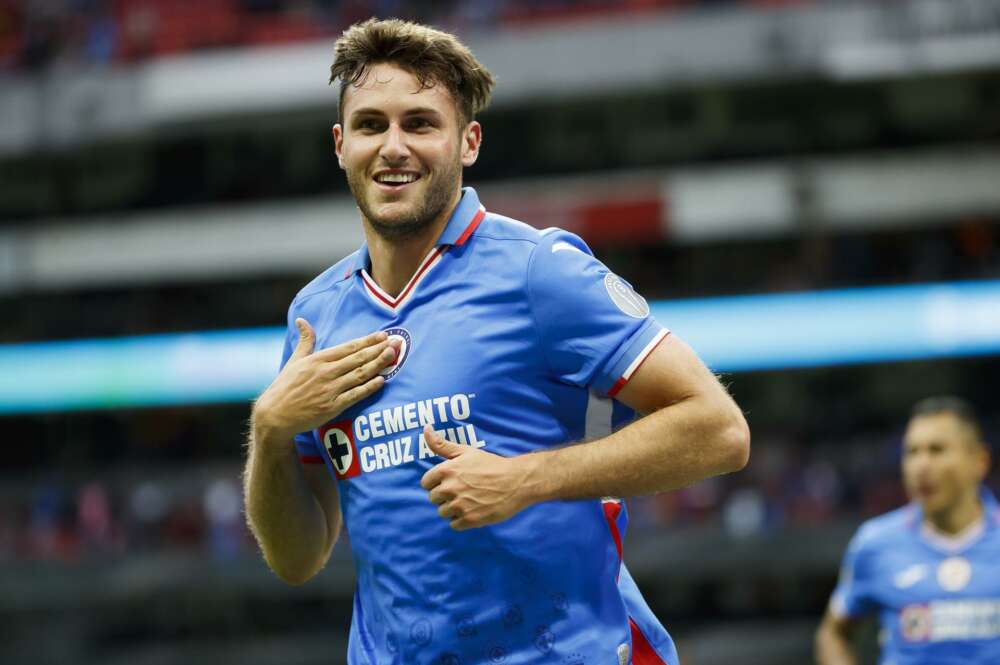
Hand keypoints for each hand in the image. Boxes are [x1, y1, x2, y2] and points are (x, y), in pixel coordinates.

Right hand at [253, 319, 399, 441]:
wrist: (275, 415)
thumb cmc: (285, 387)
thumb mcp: (294, 361)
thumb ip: (305, 341)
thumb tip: (302, 320)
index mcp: (317, 360)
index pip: (348, 347)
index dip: (367, 341)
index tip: (383, 335)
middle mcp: (325, 373)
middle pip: (358, 359)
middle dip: (379, 349)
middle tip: (397, 342)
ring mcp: (329, 390)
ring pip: (359, 374)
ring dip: (378, 364)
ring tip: (393, 356)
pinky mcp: (332, 407)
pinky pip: (355, 395)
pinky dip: (369, 387)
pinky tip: (381, 380)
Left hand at [419, 425, 535, 529]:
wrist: (516, 481)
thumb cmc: (491, 465)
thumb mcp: (466, 451)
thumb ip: (442, 444)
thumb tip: (425, 428)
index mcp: (446, 470)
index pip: (426, 483)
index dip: (437, 482)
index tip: (450, 481)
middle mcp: (450, 488)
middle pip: (433, 499)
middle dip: (445, 496)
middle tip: (463, 490)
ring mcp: (459, 505)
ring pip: (443, 512)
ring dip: (453, 508)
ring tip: (469, 500)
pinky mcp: (470, 520)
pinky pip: (454, 524)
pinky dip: (462, 520)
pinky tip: (473, 510)